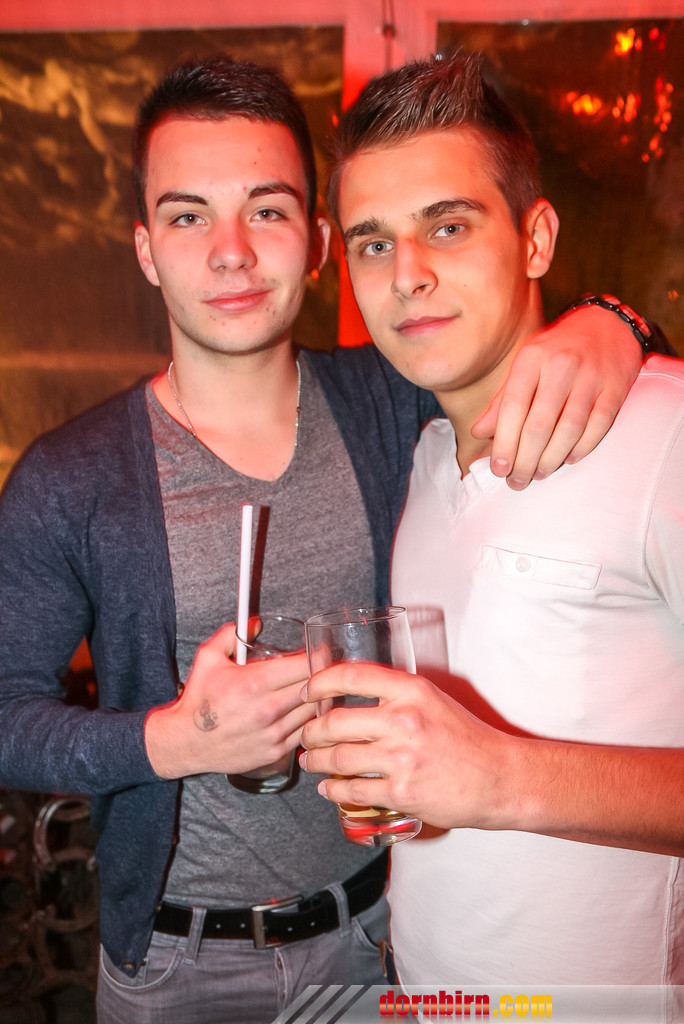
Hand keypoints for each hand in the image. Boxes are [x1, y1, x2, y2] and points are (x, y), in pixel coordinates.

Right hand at [145, 622, 312, 777]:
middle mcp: (267, 710)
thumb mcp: (208, 658)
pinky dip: (308, 720)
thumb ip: (232, 634)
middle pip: (315, 687)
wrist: (186, 742)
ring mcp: (273, 734)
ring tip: (315, 689)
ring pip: (315, 711)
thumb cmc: (198, 699)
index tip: (321, 650)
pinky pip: (305, 732)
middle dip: (322, 675)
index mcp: (254, 683)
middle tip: (322, 668)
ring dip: (318, 698)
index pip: (304, 666)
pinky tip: (303, 711)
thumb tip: (255, 622)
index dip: (318, 655)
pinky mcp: (275, 752)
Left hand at [300, 662, 514, 830]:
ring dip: (316, 761)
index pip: (351, 676)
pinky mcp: (402, 793)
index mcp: (411, 691)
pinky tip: (327, 789)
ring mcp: (402, 759)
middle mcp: (404, 721)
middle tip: (307, 734)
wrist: (499, 778)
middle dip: (311, 731)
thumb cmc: (465, 738)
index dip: (320, 682)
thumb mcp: (432, 700)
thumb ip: (395, 694)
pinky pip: (353, 791)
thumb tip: (351, 690)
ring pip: (337, 759)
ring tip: (311, 760)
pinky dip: (332, 791)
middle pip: (335, 722)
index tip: (308, 691)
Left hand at [472, 304, 641, 488]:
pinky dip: (581, 448)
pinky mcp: (615, 388)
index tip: (498, 468)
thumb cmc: (556, 352)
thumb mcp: (525, 365)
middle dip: (525, 460)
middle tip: (517, 480)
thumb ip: (502, 400)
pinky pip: (597, 426)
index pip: (513, 407)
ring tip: (538, 474)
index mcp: (532, 358)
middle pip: (539, 424)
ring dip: (551, 459)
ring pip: (569, 430)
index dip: (504, 442)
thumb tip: (478, 432)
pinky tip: (567, 459)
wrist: (607, 325)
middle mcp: (561, 366)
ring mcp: (591, 377)